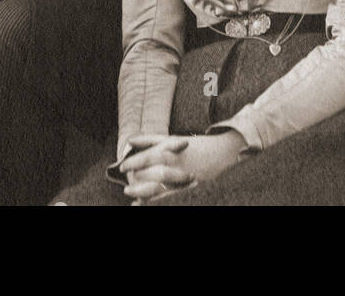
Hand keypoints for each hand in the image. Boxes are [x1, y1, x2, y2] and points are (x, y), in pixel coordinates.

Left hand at [119, 131, 247, 201]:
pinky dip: (159, 202)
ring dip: (148, 196)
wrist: (223, 154)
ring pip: (164, 190)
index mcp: (172, 150)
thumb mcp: (171, 140)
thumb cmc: (193, 146)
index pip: (149, 156)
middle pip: (156, 175)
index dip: (133, 163)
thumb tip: (129, 141)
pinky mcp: (191, 190)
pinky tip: (149, 204)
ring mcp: (186, 179)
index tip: (121, 168)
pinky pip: (172, 199)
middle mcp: (178, 165)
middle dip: (139, 183)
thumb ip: (149, 139)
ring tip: (135, 199)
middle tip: (126, 189)